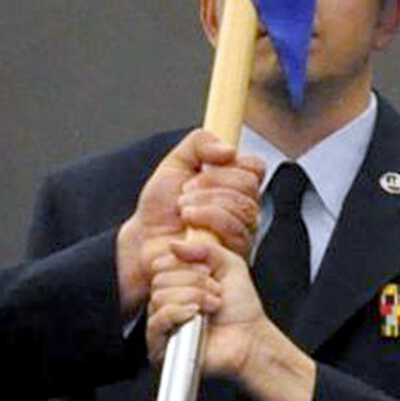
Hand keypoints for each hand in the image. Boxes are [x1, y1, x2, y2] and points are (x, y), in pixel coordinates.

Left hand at [116, 130, 262, 314]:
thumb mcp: (175, 163)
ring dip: (207, 205)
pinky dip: (207, 222)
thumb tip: (229, 149)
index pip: (255, 167)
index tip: (203, 168)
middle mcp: (244, 211)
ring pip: (243, 209)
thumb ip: (199, 143)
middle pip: (248, 186)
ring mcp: (242, 235)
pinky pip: (235, 233)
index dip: (231, 164)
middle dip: (211, 183)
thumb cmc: (162, 207)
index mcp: (235, 187)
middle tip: (184, 193)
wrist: (144, 241)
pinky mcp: (234, 257)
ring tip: (183, 211)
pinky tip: (188, 227)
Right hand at [147, 236, 264, 377]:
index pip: (160, 264)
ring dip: (193, 297)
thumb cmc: (241, 309)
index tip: (209, 273)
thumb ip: (204, 249)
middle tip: (215, 292)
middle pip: (159, 279)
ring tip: (212, 306)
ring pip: (159, 297)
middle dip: (193, 283)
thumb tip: (173, 245)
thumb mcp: (229, 264)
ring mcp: (162, 324)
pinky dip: (180, 312)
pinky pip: (158, 319)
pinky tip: (197, 315)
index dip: (185, 265)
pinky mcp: (160, 345)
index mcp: (175, 284)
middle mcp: (166, 303)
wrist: (250, 337)